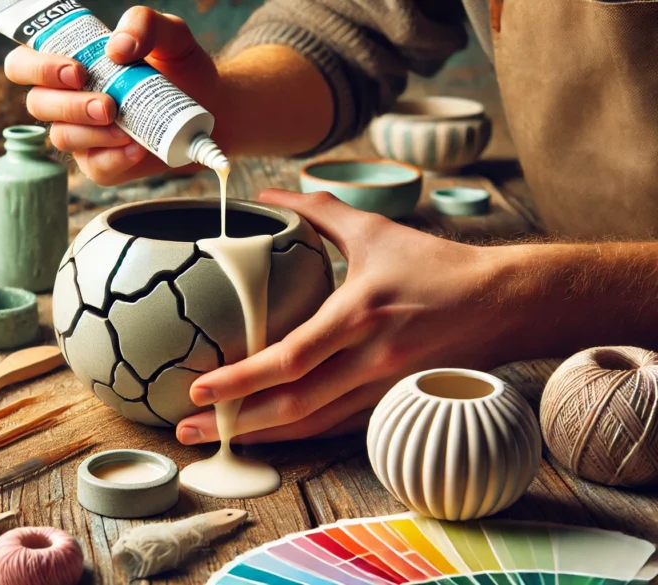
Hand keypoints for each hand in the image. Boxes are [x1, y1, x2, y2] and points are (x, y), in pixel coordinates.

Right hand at [3, 6, 221, 184]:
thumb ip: (144, 23)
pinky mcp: (102, 163)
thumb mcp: (170, 34)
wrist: (212, 107)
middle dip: (68, 105)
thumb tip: (117, 49)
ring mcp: (82, 134)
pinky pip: (95, 167)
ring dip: (91, 132)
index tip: (76, 70)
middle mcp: (67, 99)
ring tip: (126, 126)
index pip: (24, 64)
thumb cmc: (180, 67)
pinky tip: (137, 147)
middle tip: (107, 104)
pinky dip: (116, 158)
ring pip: (62, 137)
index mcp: (69, 62)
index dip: (36, 67)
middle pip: (36, 103)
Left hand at [176, 189, 516, 444]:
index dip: (243, 379)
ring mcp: (384, 389)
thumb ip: (320, 211)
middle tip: (185, 428)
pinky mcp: (392, 404)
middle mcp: (371, 359)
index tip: (199, 386)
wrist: (504, 305)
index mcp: (361, 313)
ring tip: (213, 439)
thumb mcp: (377, 229)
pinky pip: (336, 428)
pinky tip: (264, 437)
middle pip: (294, 407)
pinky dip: (297, 436)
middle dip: (234, 422)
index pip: (292, 357)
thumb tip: (269, 193)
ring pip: (312, 427)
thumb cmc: (437, 265)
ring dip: (260, 438)